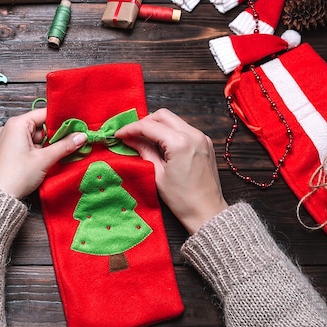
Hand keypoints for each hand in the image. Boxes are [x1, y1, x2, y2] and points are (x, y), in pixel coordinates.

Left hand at [0, 108, 86, 198]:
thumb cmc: (16, 176)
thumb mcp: (44, 159)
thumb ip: (64, 146)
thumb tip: (81, 137)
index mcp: (16, 124)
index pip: (43, 114)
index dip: (61, 121)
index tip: (76, 127)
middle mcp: (9, 129)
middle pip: (39, 127)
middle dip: (55, 136)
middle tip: (72, 142)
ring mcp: (6, 141)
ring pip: (33, 138)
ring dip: (47, 146)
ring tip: (62, 153)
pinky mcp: (5, 152)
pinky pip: (25, 146)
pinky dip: (36, 151)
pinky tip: (47, 159)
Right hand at [115, 109, 227, 234]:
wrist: (207, 211)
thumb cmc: (182, 199)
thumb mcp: (157, 174)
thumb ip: (144, 151)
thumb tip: (130, 139)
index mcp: (180, 143)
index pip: (149, 126)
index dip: (130, 129)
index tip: (119, 135)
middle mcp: (194, 134)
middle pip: (162, 115)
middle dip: (144, 122)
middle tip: (131, 135)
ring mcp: (202, 137)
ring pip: (174, 120)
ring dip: (157, 126)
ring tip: (144, 140)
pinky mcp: (205, 143)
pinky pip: (184, 129)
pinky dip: (169, 132)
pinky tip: (160, 145)